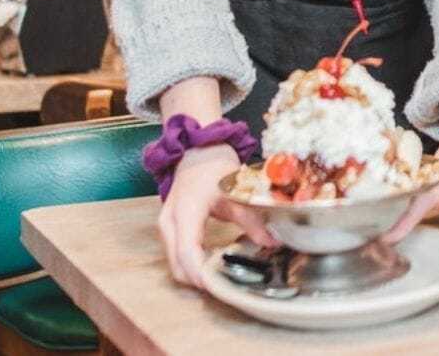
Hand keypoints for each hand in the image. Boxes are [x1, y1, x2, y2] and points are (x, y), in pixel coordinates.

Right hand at [157, 143, 275, 288]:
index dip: (203, 275)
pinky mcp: (169, 230)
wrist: (197, 152)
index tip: (222, 285)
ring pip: (175, 265)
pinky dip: (193, 263)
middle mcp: (169, 224)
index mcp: (185, 213)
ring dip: (196, 273)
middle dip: (200, 279)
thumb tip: (273, 242)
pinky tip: (214, 260)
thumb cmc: (212, 168)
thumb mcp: (234, 193)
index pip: (188, 254)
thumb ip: (251, 219)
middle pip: (178, 266)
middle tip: (228, 282)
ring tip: (223, 272)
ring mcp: (166, 227)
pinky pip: (177, 256)